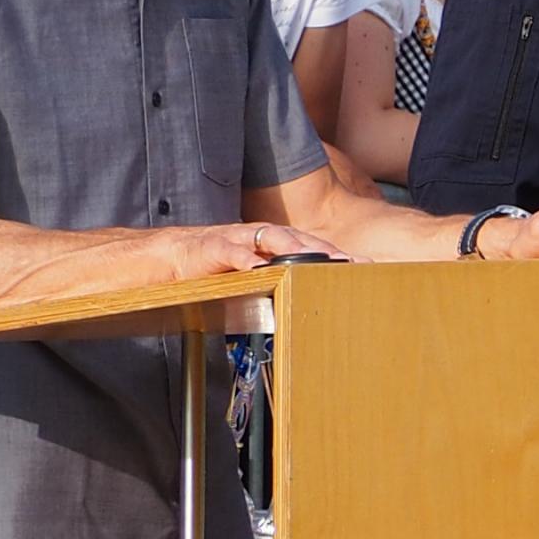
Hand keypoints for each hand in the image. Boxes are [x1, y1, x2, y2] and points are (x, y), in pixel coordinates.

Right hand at [166, 221, 350, 275]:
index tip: (363, 266)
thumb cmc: (219, 266)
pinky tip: (258, 268)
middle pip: (299, 239)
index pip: (312, 247)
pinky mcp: (213, 248)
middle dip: (324, 250)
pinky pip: (232, 252)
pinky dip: (245, 259)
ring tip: (312, 259)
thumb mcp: (255, 275)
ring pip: (270, 238)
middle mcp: (260, 237)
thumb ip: (280, 281)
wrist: (175, 255)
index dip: (337, 255)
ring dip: (294, 248)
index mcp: (274, 243)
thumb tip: (310, 301)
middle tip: (347, 263)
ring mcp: (238, 240)